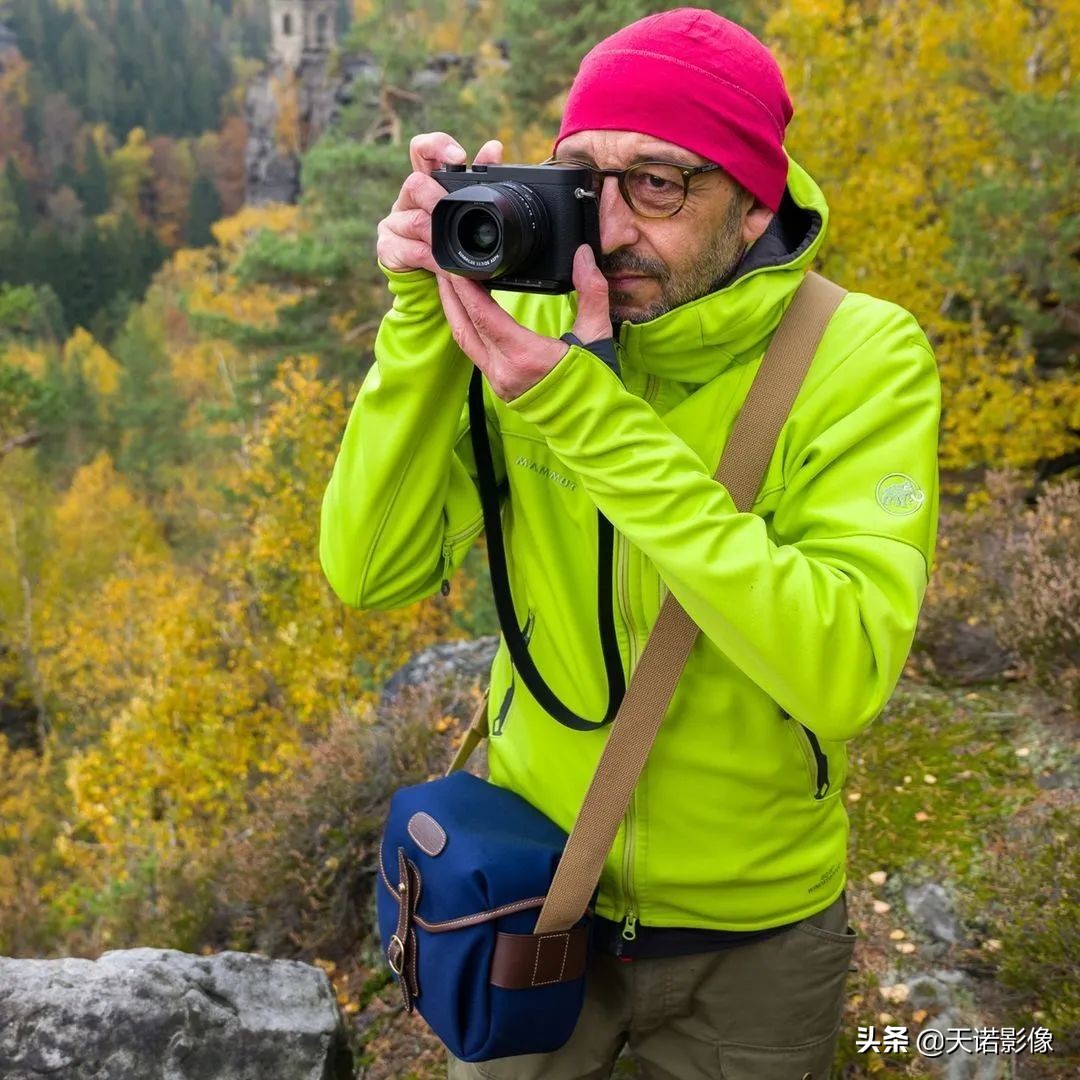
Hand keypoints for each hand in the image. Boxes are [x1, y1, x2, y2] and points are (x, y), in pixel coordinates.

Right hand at [376, 133, 503, 273]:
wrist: (431, 274)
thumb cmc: (450, 236)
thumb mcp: (466, 209)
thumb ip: (479, 180)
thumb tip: (494, 148)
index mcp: (427, 181)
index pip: (422, 150)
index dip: (436, 146)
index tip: (459, 157)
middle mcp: (408, 197)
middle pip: (415, 184)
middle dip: (438, 200)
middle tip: (453, 212)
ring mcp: (395, 222)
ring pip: (416, 221)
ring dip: (440, 238)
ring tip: (457, 250)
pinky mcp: (388, 246)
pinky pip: (413, 251)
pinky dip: (434, 262)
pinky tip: (446, 269)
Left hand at [437, 244, 612, 400]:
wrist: (591, 425)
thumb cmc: (594, 385)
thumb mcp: (597, 335)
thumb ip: (592, 292)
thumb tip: (584, 255)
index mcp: (525, 356)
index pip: (483, 315)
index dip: (465, 288)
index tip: (454, 264)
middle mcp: (504, 371)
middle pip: (464, 326)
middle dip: (449, 294)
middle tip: (440, 265)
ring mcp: (498, 381)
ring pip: (464, 340)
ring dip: (454, 310)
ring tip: (447, 284)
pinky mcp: (499, 386)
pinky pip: (474, 352)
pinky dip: (467, 327)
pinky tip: (466, 311)